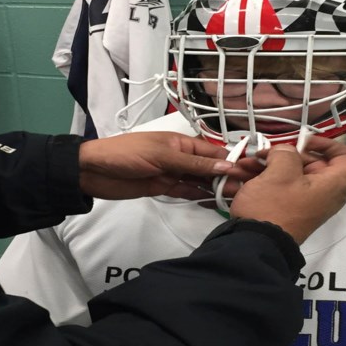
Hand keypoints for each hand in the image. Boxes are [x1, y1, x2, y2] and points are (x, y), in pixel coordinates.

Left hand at [78, 132, 236, 199]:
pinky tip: (214, 203)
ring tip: (236, 199)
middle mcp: (180, 157)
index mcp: (182, 142)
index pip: (213, 151)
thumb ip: (194, 163)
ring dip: (216, 188)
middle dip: (227, 177)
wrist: (95, 171)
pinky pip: (186, 192)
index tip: (251, 172)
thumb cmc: (127, 154)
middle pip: (210, 167)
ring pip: (200, 181)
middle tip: (248, 191)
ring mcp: (173, 173)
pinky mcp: (164, 187)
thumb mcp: (162, 156)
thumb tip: (226, 165)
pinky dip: (199, 197)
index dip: (232, 160)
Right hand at [228, 137, 345, 242]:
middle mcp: (324, 194)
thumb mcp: (280, 171)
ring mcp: (306, 202)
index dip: (330, 145)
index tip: (306, 142)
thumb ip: (286, 152)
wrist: (256, 244)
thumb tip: (284, 153)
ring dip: (269, 165)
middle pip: (314, 164)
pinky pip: (282, 188)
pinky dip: (265, 179)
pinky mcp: (289, 209)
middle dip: (285, 154)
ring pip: (291, 174)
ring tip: (245, 163)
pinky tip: (241, 174)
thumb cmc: (274, 206)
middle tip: (265, 152)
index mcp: (333, 184)